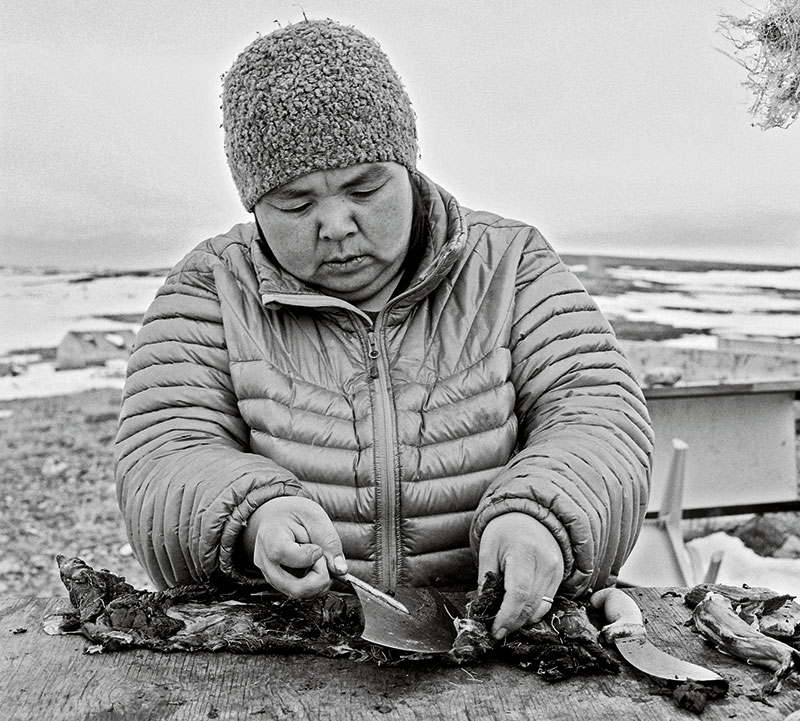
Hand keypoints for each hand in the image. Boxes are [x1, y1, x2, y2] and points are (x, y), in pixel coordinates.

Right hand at [243, 497, 347, 597]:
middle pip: (295, 588)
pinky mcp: (275, 582)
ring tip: (318, 562)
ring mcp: (269, 575)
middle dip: (319, 579)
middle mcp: (265, 562)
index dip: (314, 555)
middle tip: (324, 561)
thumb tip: (341, 570)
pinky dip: (311, 584)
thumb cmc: (293, 513)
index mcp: (271, 540)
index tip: (318, 546)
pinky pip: (296, 592)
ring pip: (297, 594)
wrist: (275, 515)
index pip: (294, 558)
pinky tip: (312, 567)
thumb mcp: (315, 517)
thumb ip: (329, 542)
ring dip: (316, 583)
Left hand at [478, 512, 563, 639]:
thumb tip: (484, 608)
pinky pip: (547, 602)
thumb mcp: (488, 549)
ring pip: (541, 608)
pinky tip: (519, 613)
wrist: (531, 515)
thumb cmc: (505, 530)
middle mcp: (545, 562)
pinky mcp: (560, 576)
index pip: (518, 592)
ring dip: (523, 621)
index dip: (507, 616)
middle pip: (531, 604)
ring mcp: (555, 570)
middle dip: (513, 623)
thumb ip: (486, 579)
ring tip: (505, 623)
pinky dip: (533, 612)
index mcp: (524, 551)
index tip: (495, 630)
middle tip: (497, 632)